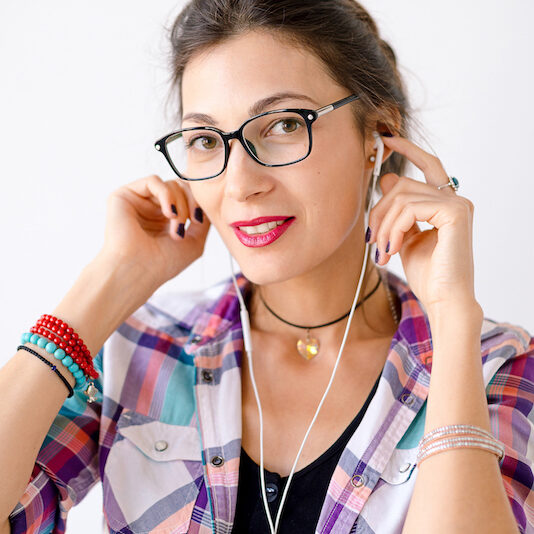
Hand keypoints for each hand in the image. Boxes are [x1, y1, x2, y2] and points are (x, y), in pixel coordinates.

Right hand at [99, 174, 209, 288]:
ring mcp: (138, 200)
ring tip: (176, 226)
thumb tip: (206, 203)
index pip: (187, 195)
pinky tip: (168, 213)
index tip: (198, 220)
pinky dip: (167, 195)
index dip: (197, 202)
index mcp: (166, 218)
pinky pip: (153, 181)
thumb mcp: (194, 242)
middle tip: (191, 223)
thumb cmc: (162, 264)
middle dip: (191, 202)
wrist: (138, 271)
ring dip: (180, 204)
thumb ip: (203, 220)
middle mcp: (151, 207)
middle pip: (181, 186)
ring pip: (171, 184)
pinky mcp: (124, 195)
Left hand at [367, 136, 478, 312]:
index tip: (387, 139)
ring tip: (383, 251)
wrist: (443, 300)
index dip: (408, 149)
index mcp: (445, 204)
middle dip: (378, 210)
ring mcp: (457, 205)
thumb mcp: (405, 236)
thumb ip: (398, 211)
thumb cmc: (427, 274)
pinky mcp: (455, 213)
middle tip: (370, 239)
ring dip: (383, 226)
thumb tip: (388, 179)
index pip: (427, 165)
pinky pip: (410, 208)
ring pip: (402, 197)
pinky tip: (392, 249)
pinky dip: (394, 228)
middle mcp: (455, 200)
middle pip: (403, 183)